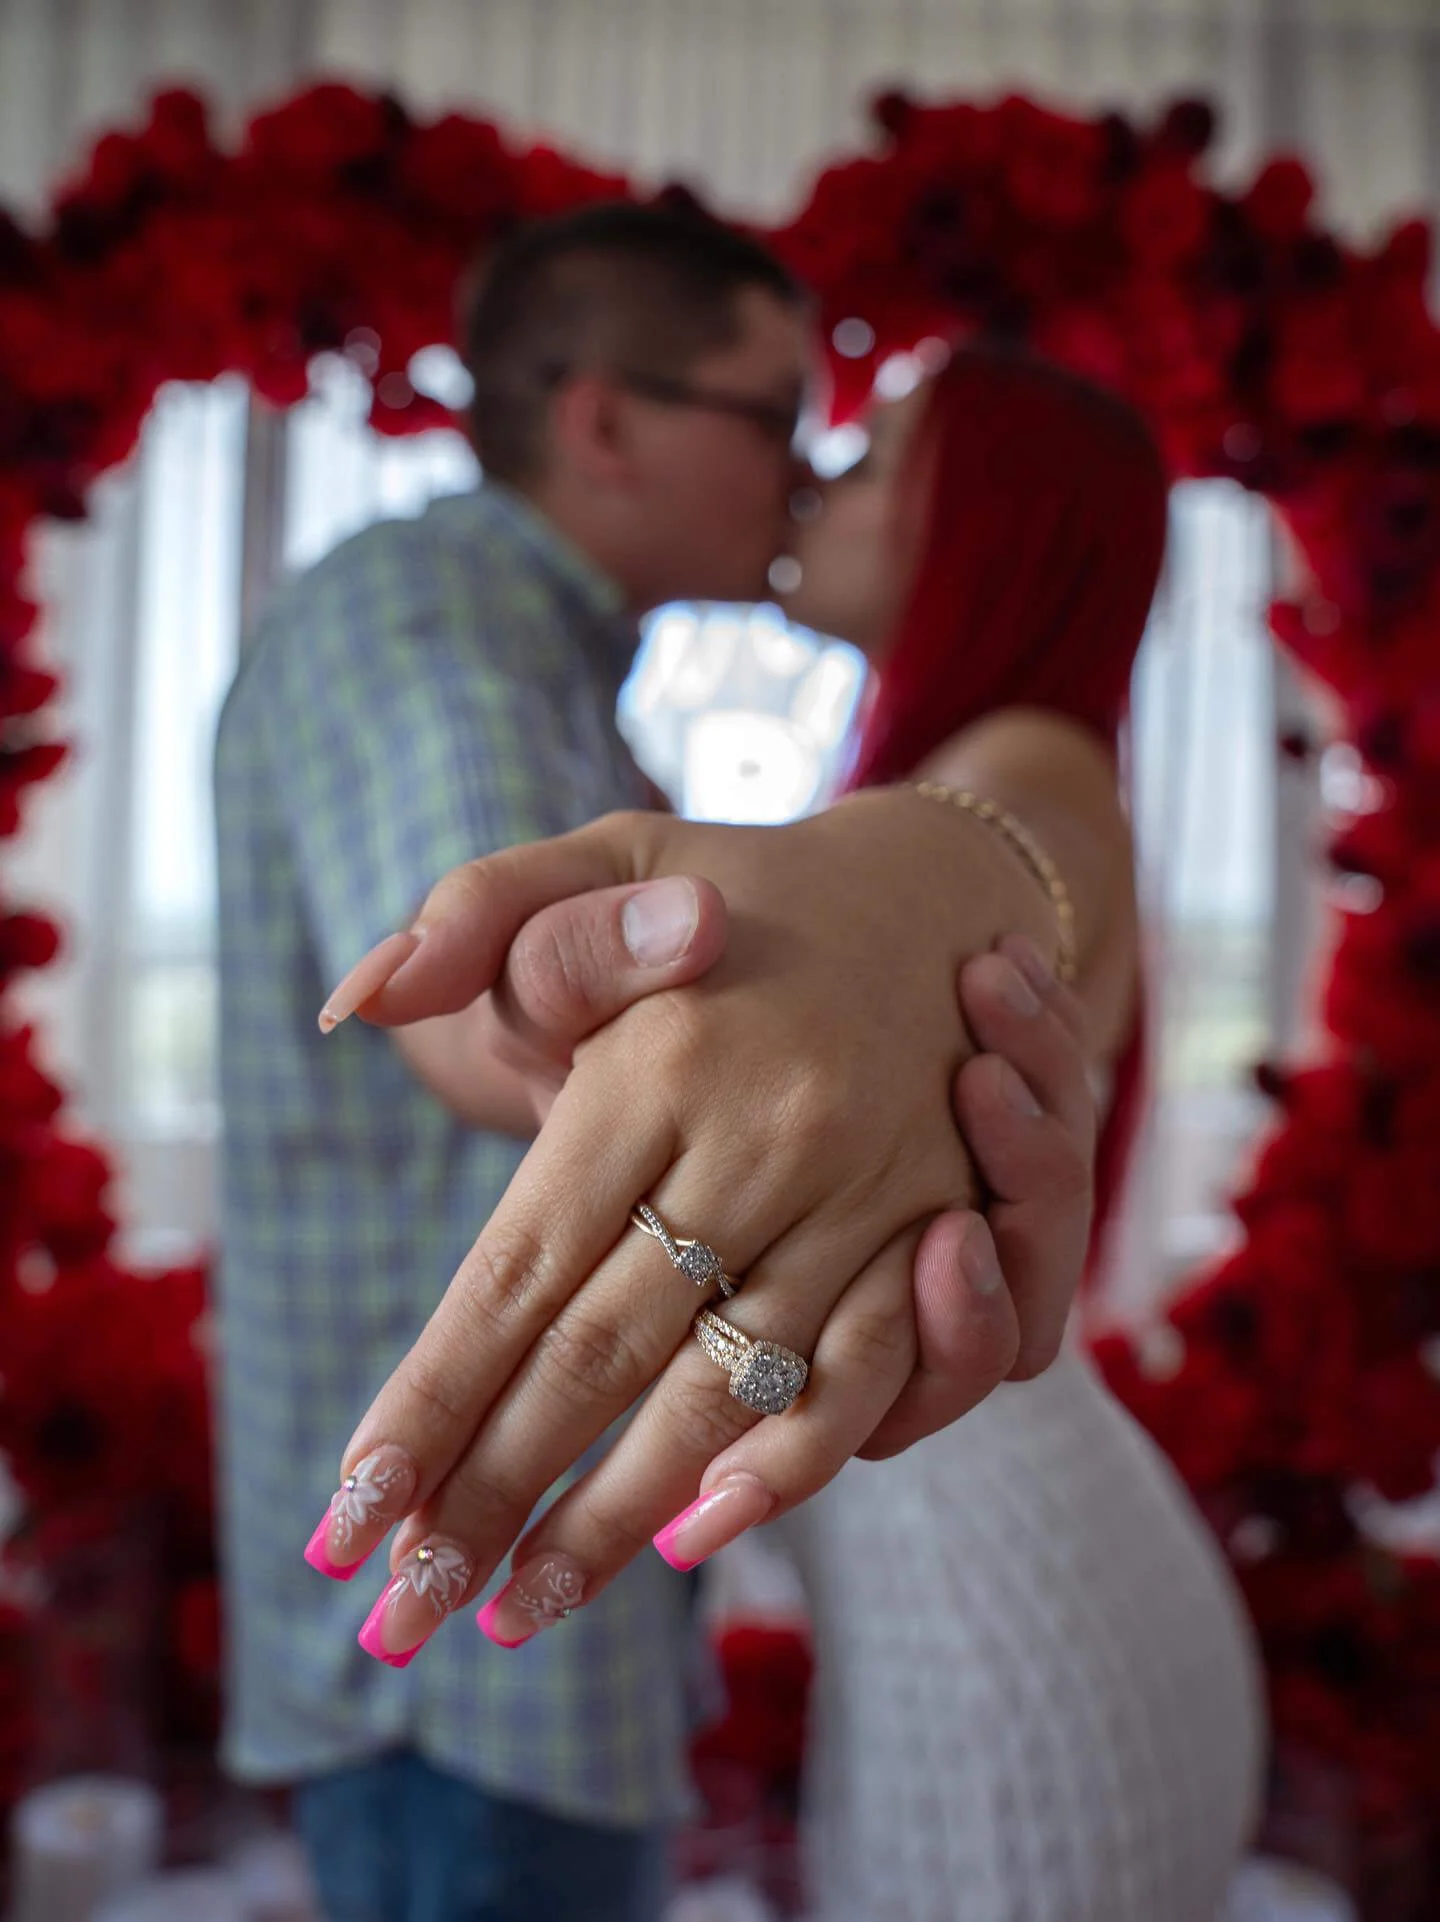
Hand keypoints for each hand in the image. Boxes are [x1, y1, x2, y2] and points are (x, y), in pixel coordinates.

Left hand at [312, 798, 1086, 1662]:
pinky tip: (693, 1541)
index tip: (348, 1516)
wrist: (946, 890)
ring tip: (513, 1613)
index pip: (520, 1268)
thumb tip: (352, 1006)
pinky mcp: (938, 1236)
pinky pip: (869, 1382)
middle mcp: (769, 1139)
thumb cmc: (748, 889)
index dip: (431, 1399)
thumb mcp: (613, 852)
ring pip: (726, 1397)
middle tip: (401, 1613)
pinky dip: (783, 1473)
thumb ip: (483, 914)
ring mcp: (867, 1198)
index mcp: (667, 1057)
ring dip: (613, 1520)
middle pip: (604, 1356)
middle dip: (493, 1494)